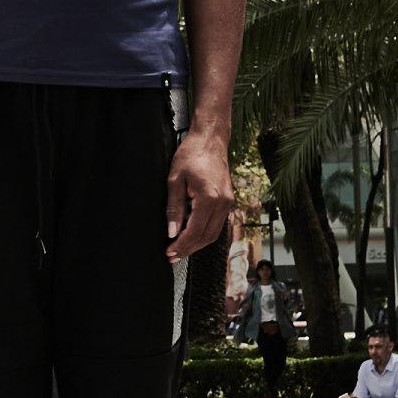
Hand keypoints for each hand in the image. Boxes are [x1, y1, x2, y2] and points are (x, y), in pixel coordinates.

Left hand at [165, 128, 232, 260]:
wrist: (210, 140)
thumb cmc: (190, 155)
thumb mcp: (174, 181)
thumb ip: (174, 208)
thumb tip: (171, 232)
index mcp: (209, 198)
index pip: (195, 232)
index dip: (181, 246)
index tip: (169, 254)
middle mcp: (223, 203)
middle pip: (207, 237)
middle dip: (189, 249)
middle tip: (172, 257)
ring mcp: (228, 203)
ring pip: (214, 233)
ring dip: (197, 244)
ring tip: (180, 250)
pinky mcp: (228, 201)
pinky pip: (217, 224)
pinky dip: (204, 233)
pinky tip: (191, 236)